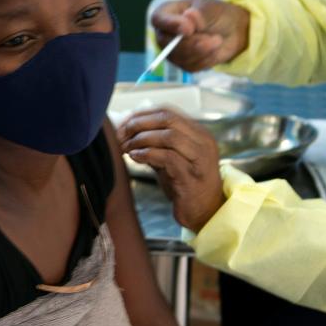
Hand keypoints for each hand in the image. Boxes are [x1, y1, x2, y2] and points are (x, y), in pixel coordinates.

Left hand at [117, 108, 223, 232]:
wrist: (204, 213)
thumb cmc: (185, 186)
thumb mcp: (170, 159)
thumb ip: (155, 144)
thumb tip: (128, 130)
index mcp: (199, 134)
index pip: (168, 112)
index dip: (142, 115)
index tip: (123, 124)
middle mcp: (203, 142)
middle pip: (168, 119)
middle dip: (139, 124)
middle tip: (121, 135)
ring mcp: (200, 159)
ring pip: (169, 136)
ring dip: (141, 139)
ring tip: (126, 148)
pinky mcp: (192, 177)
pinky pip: (168, 157)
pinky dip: (147, 154)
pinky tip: (135, 158)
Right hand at [151, 0, 249, 71]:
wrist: (230, 30)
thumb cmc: (216, 14)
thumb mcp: (211, 9)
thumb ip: (200, 14)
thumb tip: (189, 16)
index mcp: (167, 13)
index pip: (158, 19)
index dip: (171, 25)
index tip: (189, 29)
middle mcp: (165, 33)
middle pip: (167, 43)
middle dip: (192, 43)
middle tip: (212, 39)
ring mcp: (172, 51)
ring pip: (180, 58)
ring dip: (203, 51)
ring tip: (217, 40)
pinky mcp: (182, 64)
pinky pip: (190, 67)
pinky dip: (206, 60)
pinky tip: (214, 50)